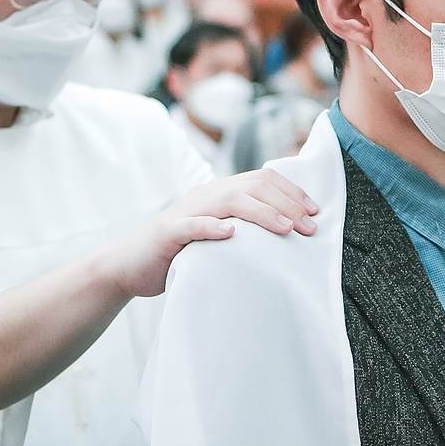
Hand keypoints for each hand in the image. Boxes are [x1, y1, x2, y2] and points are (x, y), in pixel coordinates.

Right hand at [101, 169, 318, 298]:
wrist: (129, 264)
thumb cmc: (179, 253)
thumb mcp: (217, 235)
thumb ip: (244, 228)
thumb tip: (286, 232)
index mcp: (219, 194)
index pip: (262, 180)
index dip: (291, 192)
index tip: (315, 211)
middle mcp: (206, 196)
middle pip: (252, 187)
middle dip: (286, 204)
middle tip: (310, 227)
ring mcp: (186, 212)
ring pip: (229, 201)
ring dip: (262, 213)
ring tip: (286, 228)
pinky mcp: (168, 233)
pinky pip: (192, 226)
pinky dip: (212, 227)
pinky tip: (232, 233)